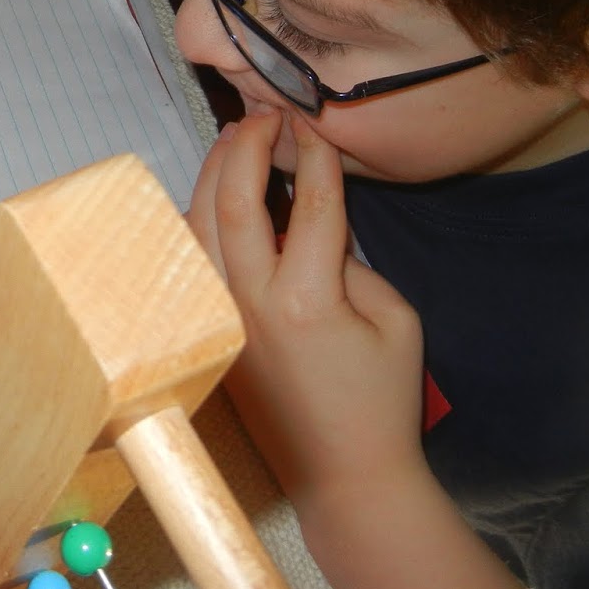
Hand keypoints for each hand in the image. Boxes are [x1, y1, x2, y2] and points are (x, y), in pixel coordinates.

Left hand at [186, 111, 426, 514]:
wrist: (345, 473)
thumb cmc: (380, 400)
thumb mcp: (394, 319)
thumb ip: (349, 261)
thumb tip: (309, 227)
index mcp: (305, 299)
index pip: (307, 204)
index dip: (314, 156)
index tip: (313, 126)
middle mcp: (250, 303)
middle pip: (231, 201)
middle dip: (243, 147)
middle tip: (263, 115)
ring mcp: (221, 316)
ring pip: (197, 226)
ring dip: (212, 174)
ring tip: (233, 139)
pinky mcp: (210, 329)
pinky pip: (193, 258)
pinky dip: (199, 216)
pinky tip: (214, 193)